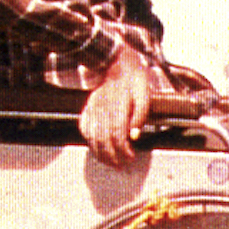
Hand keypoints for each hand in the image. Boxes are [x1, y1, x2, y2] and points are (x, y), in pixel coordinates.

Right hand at [79, 46, 152, 167]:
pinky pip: (84, 127)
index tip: (130, 157)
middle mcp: (103, 109)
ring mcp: (93, 109)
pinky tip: (96, 147)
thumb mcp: (145, 95)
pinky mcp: (88, 108)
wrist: (117, 64)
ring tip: (111, 162)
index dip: (123, 150)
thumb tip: (134, 136)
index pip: (117, 136)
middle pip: (103, 141)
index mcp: (118, 107)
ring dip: (101, 153)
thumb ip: (140, 116)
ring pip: (92, 137)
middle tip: (122, 164)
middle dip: (112, 157)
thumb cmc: (134, 80)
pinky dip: (89, 140)